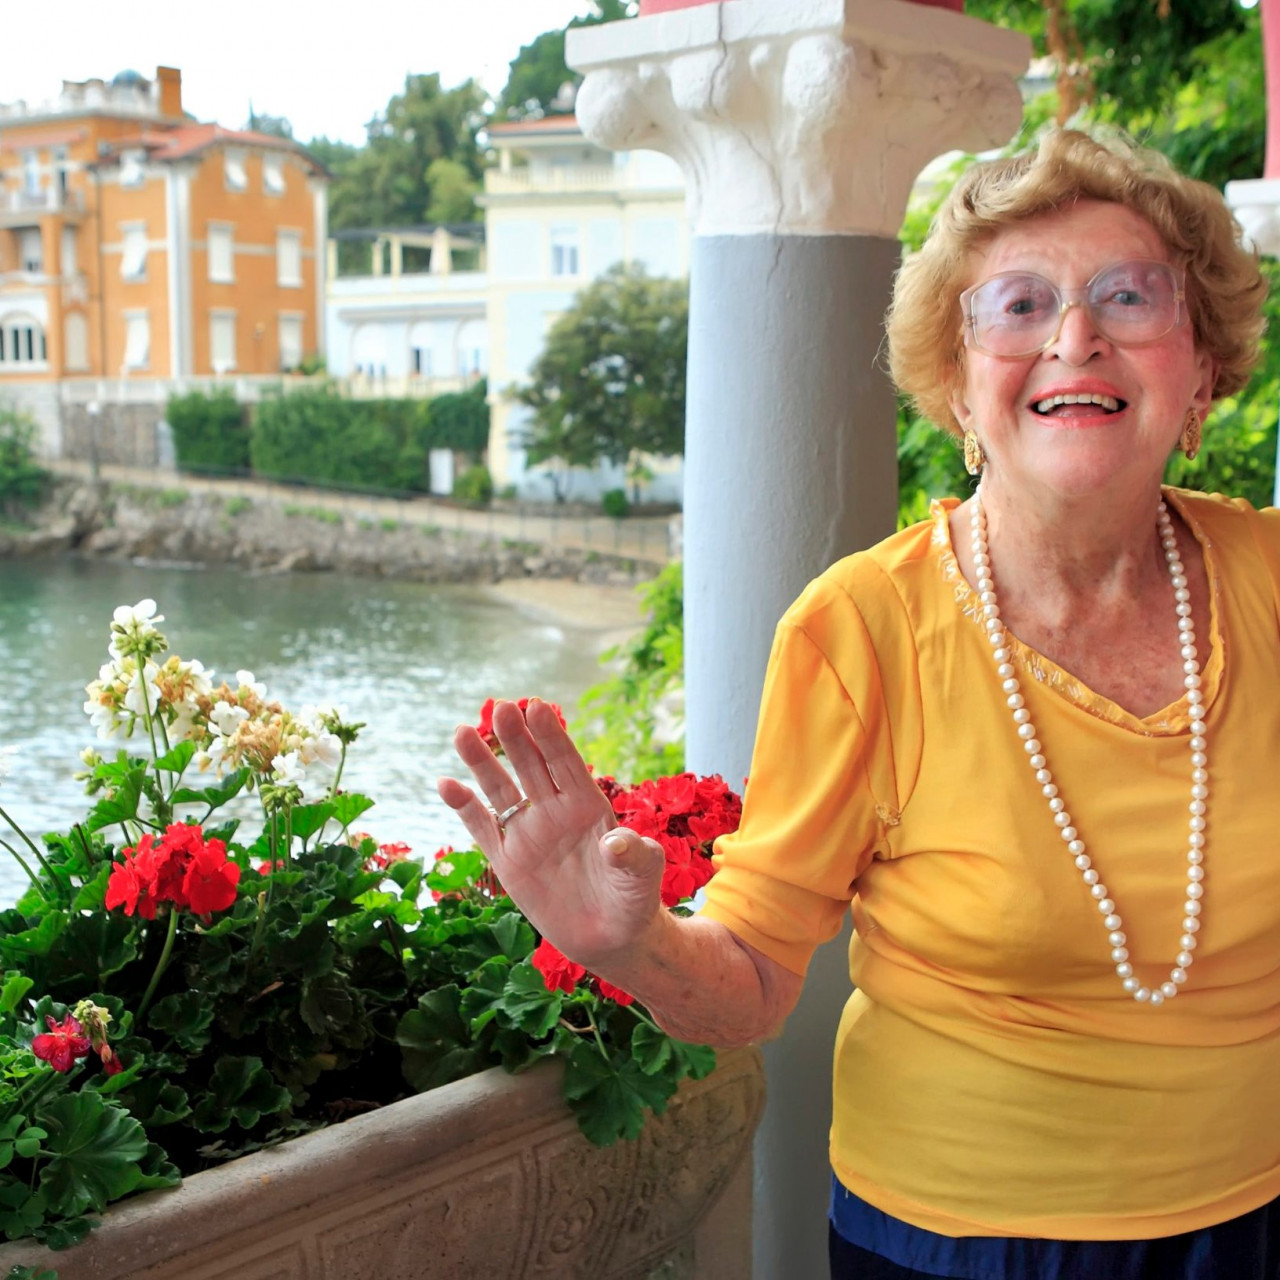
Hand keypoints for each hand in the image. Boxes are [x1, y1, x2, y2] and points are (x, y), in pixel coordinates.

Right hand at [436, 698, 664, 968]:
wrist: (613, 937)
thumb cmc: (634, 898)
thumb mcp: (644, 876)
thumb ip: (634, 855)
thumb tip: (616, 842)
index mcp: (588, 805)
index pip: (566, 763)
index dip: (552, 736)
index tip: (538, 707)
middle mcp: (555, 810)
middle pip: (531, 766)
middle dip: (516, 738)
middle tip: (502, 707)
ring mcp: (529, 833)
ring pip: (501, 789)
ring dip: (482, 762)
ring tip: (462, 732)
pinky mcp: (508, 860)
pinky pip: (482, 828)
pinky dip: (464, 807)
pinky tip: (446, 784)